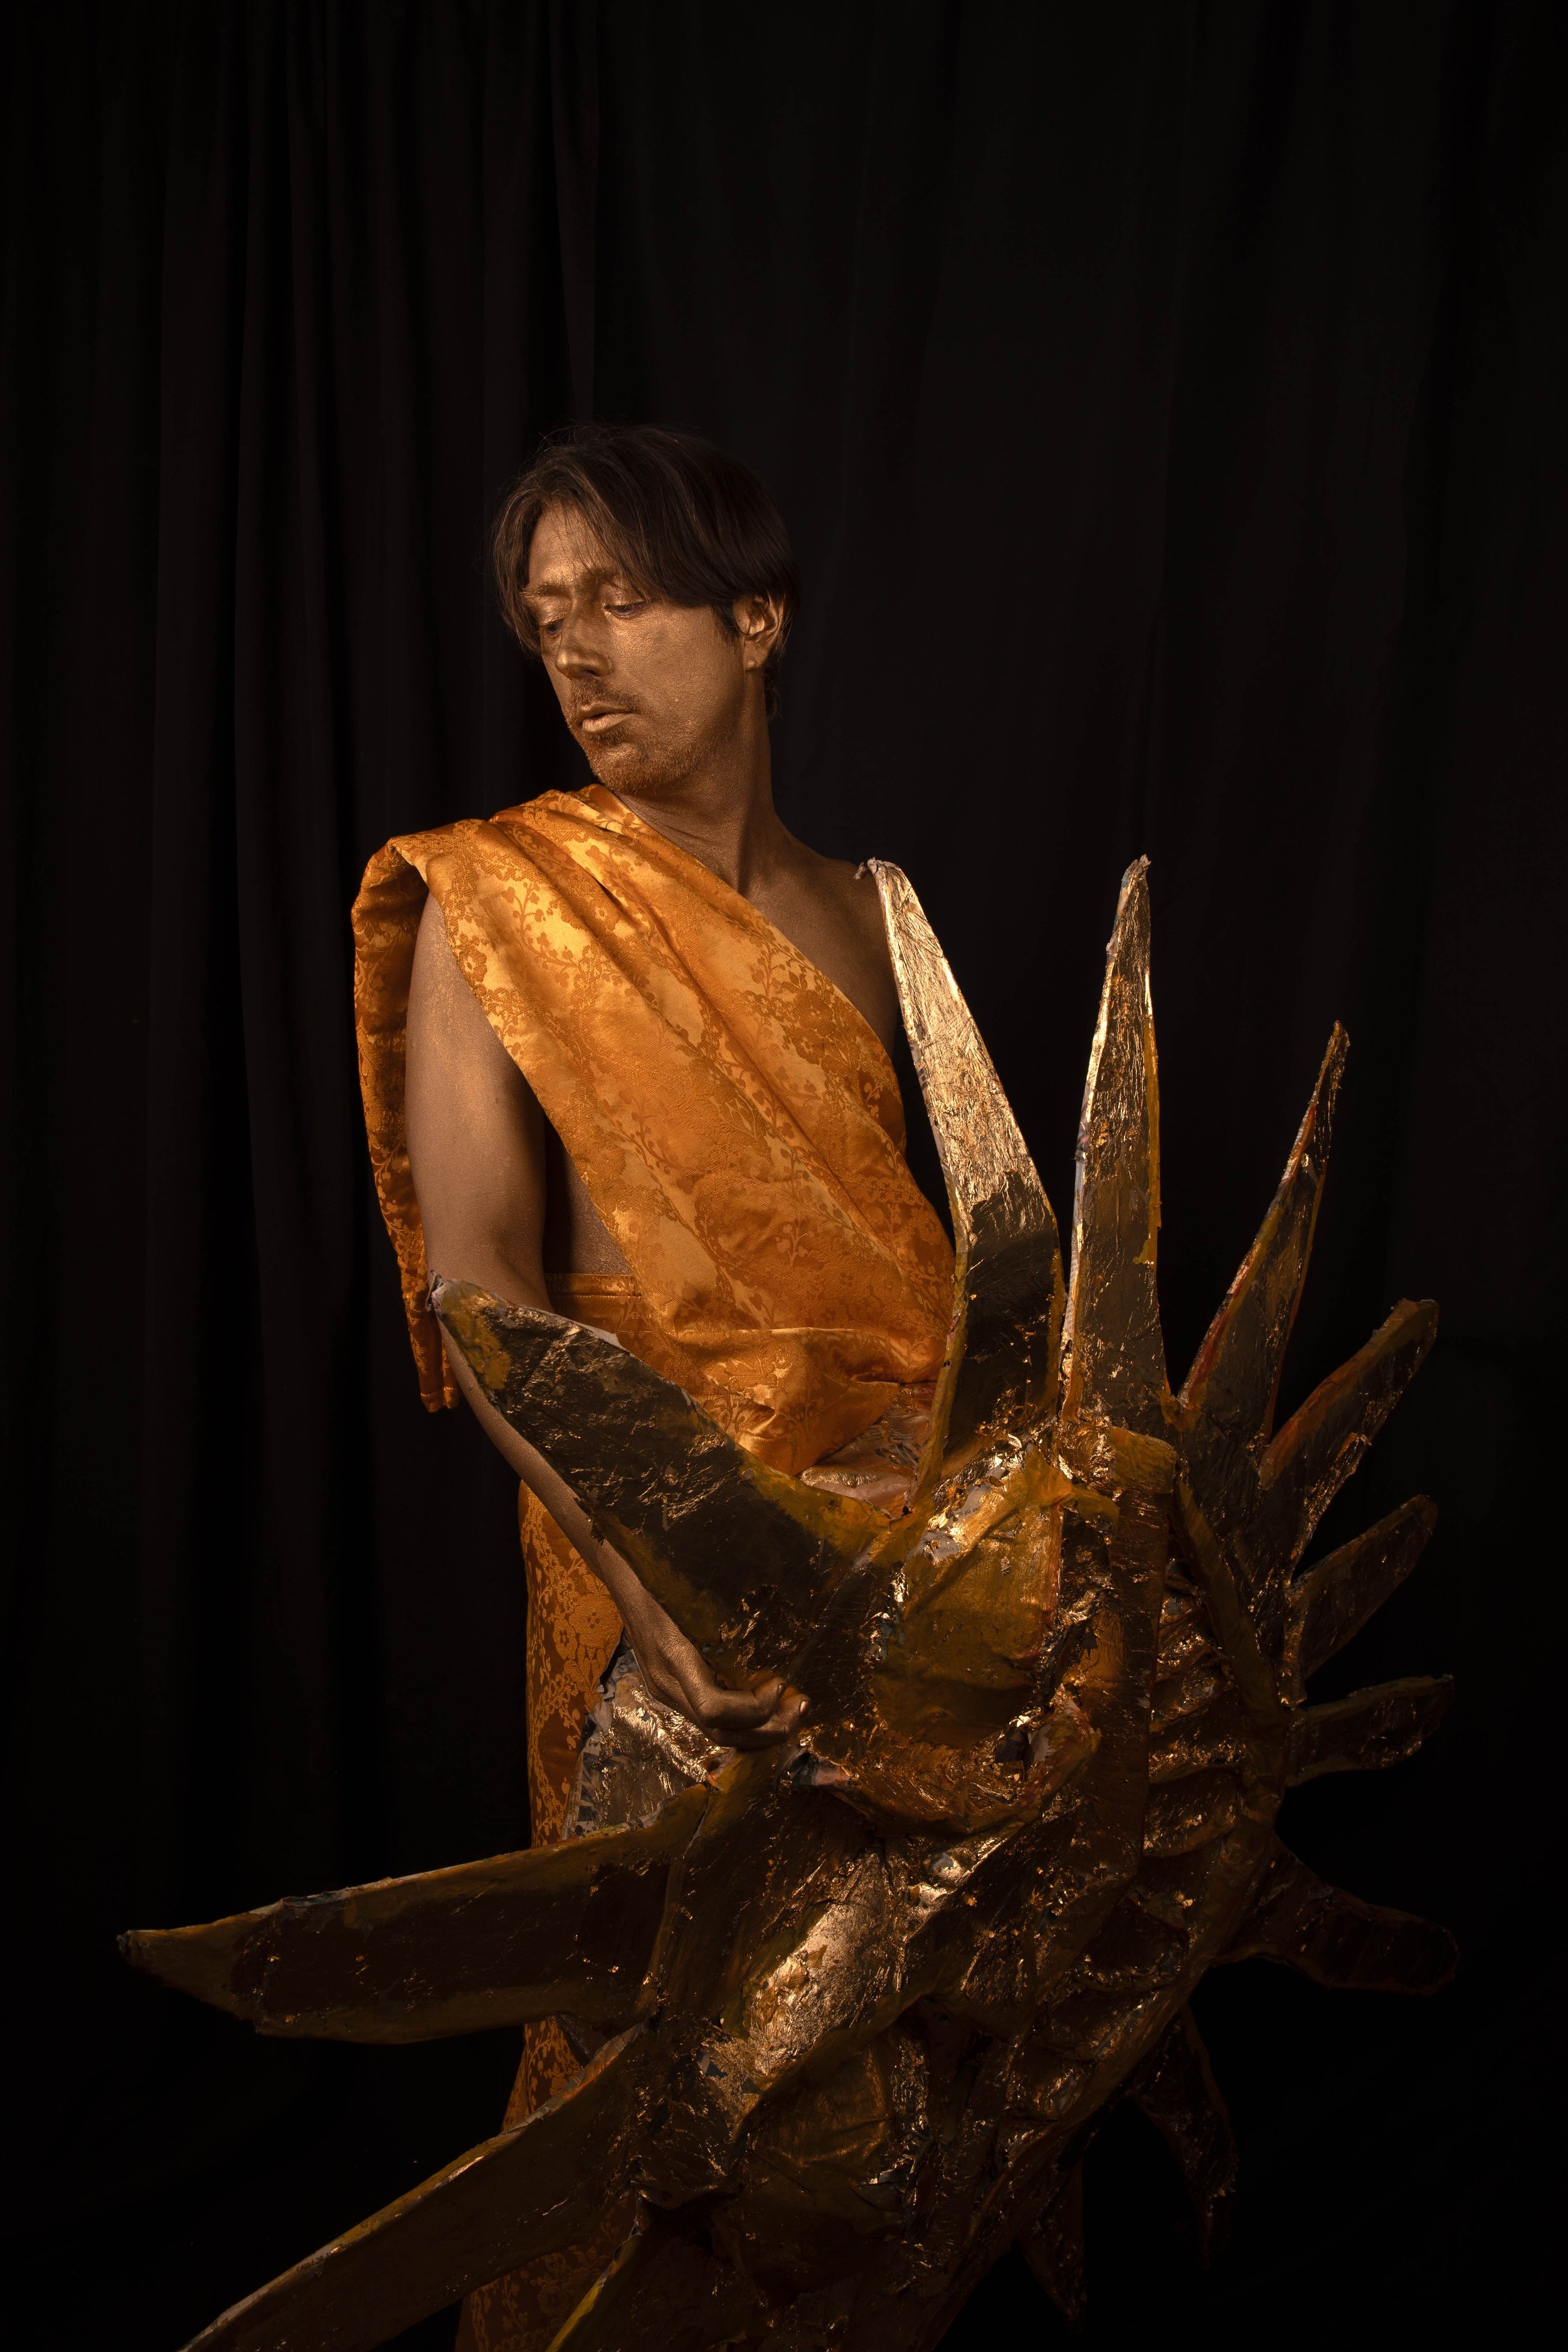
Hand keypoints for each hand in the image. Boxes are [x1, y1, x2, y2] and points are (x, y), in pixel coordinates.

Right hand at [617, 1577, 807, 1750]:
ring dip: (757, 1731)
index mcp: (673, 1657)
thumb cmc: (664, 1575)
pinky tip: (765, 1708)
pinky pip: (708, 1719)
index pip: (713, 1709)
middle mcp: (666, 1683)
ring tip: (790, 1713)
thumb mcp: (695, 1590)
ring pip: (713, 1733)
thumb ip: (729, 1610)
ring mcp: (664, 1690)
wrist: (625, 1575)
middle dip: (765, 1730)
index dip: (753, 1708)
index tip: (781, 1683)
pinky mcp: (669, 1689)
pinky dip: (741, 1721)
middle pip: (718, 1732)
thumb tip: (783, 1614)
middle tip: (800, 1708)